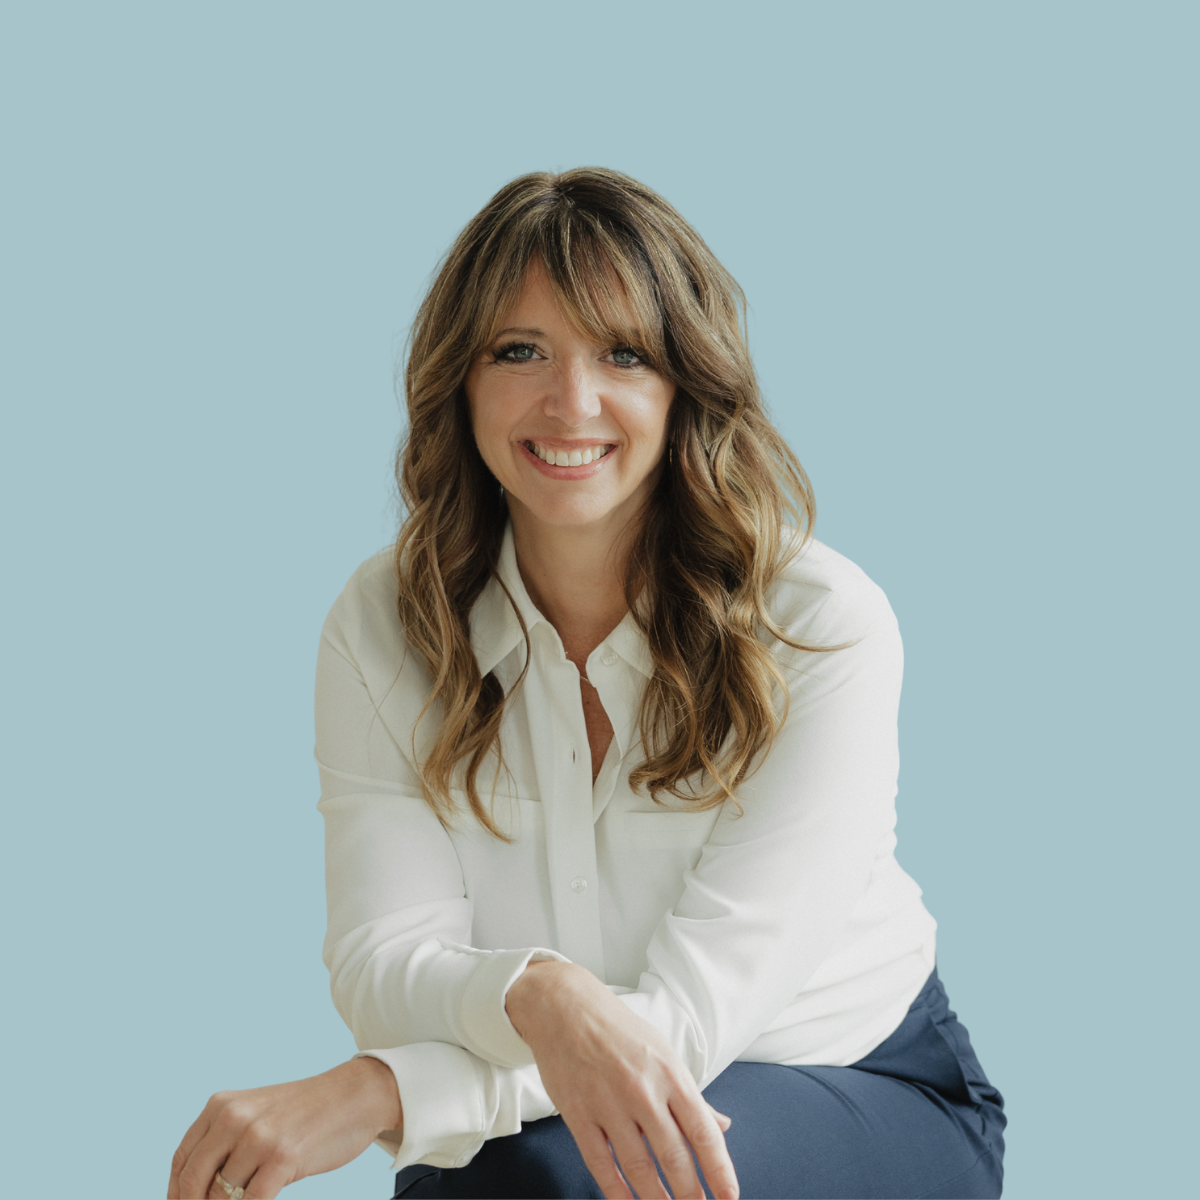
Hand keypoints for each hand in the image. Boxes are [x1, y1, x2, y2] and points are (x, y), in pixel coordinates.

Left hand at [167, 1056, 401, 1198]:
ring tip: (254, 1191)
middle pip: (193, 1182)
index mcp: (222, 1105)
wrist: (355, 1095)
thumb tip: (193, 1194)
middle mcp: (234, 1118)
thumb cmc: (305, 1112)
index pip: (181, 1160)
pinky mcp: (282, 1158)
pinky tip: (265, 1197)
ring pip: (221, 1197)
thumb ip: (224, 1144)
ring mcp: (258, 1137)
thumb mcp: (256, 1114)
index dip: (177, 1193)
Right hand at [506, 962, 737, 1199]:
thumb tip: (721, 1127)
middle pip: (674, 1158)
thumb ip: (691, 1095)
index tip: (729, 1197)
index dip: (719, 1171)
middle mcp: (643, 1091)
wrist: (566, 1008)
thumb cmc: (619, 1031)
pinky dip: (616, 1191)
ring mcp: (609, 1104)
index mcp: (671, 1074)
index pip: (703, 1133)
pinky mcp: (579, 1114)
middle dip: (690, 1195)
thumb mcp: (663, 1054)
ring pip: (638, 1168)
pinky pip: (600, 1164)